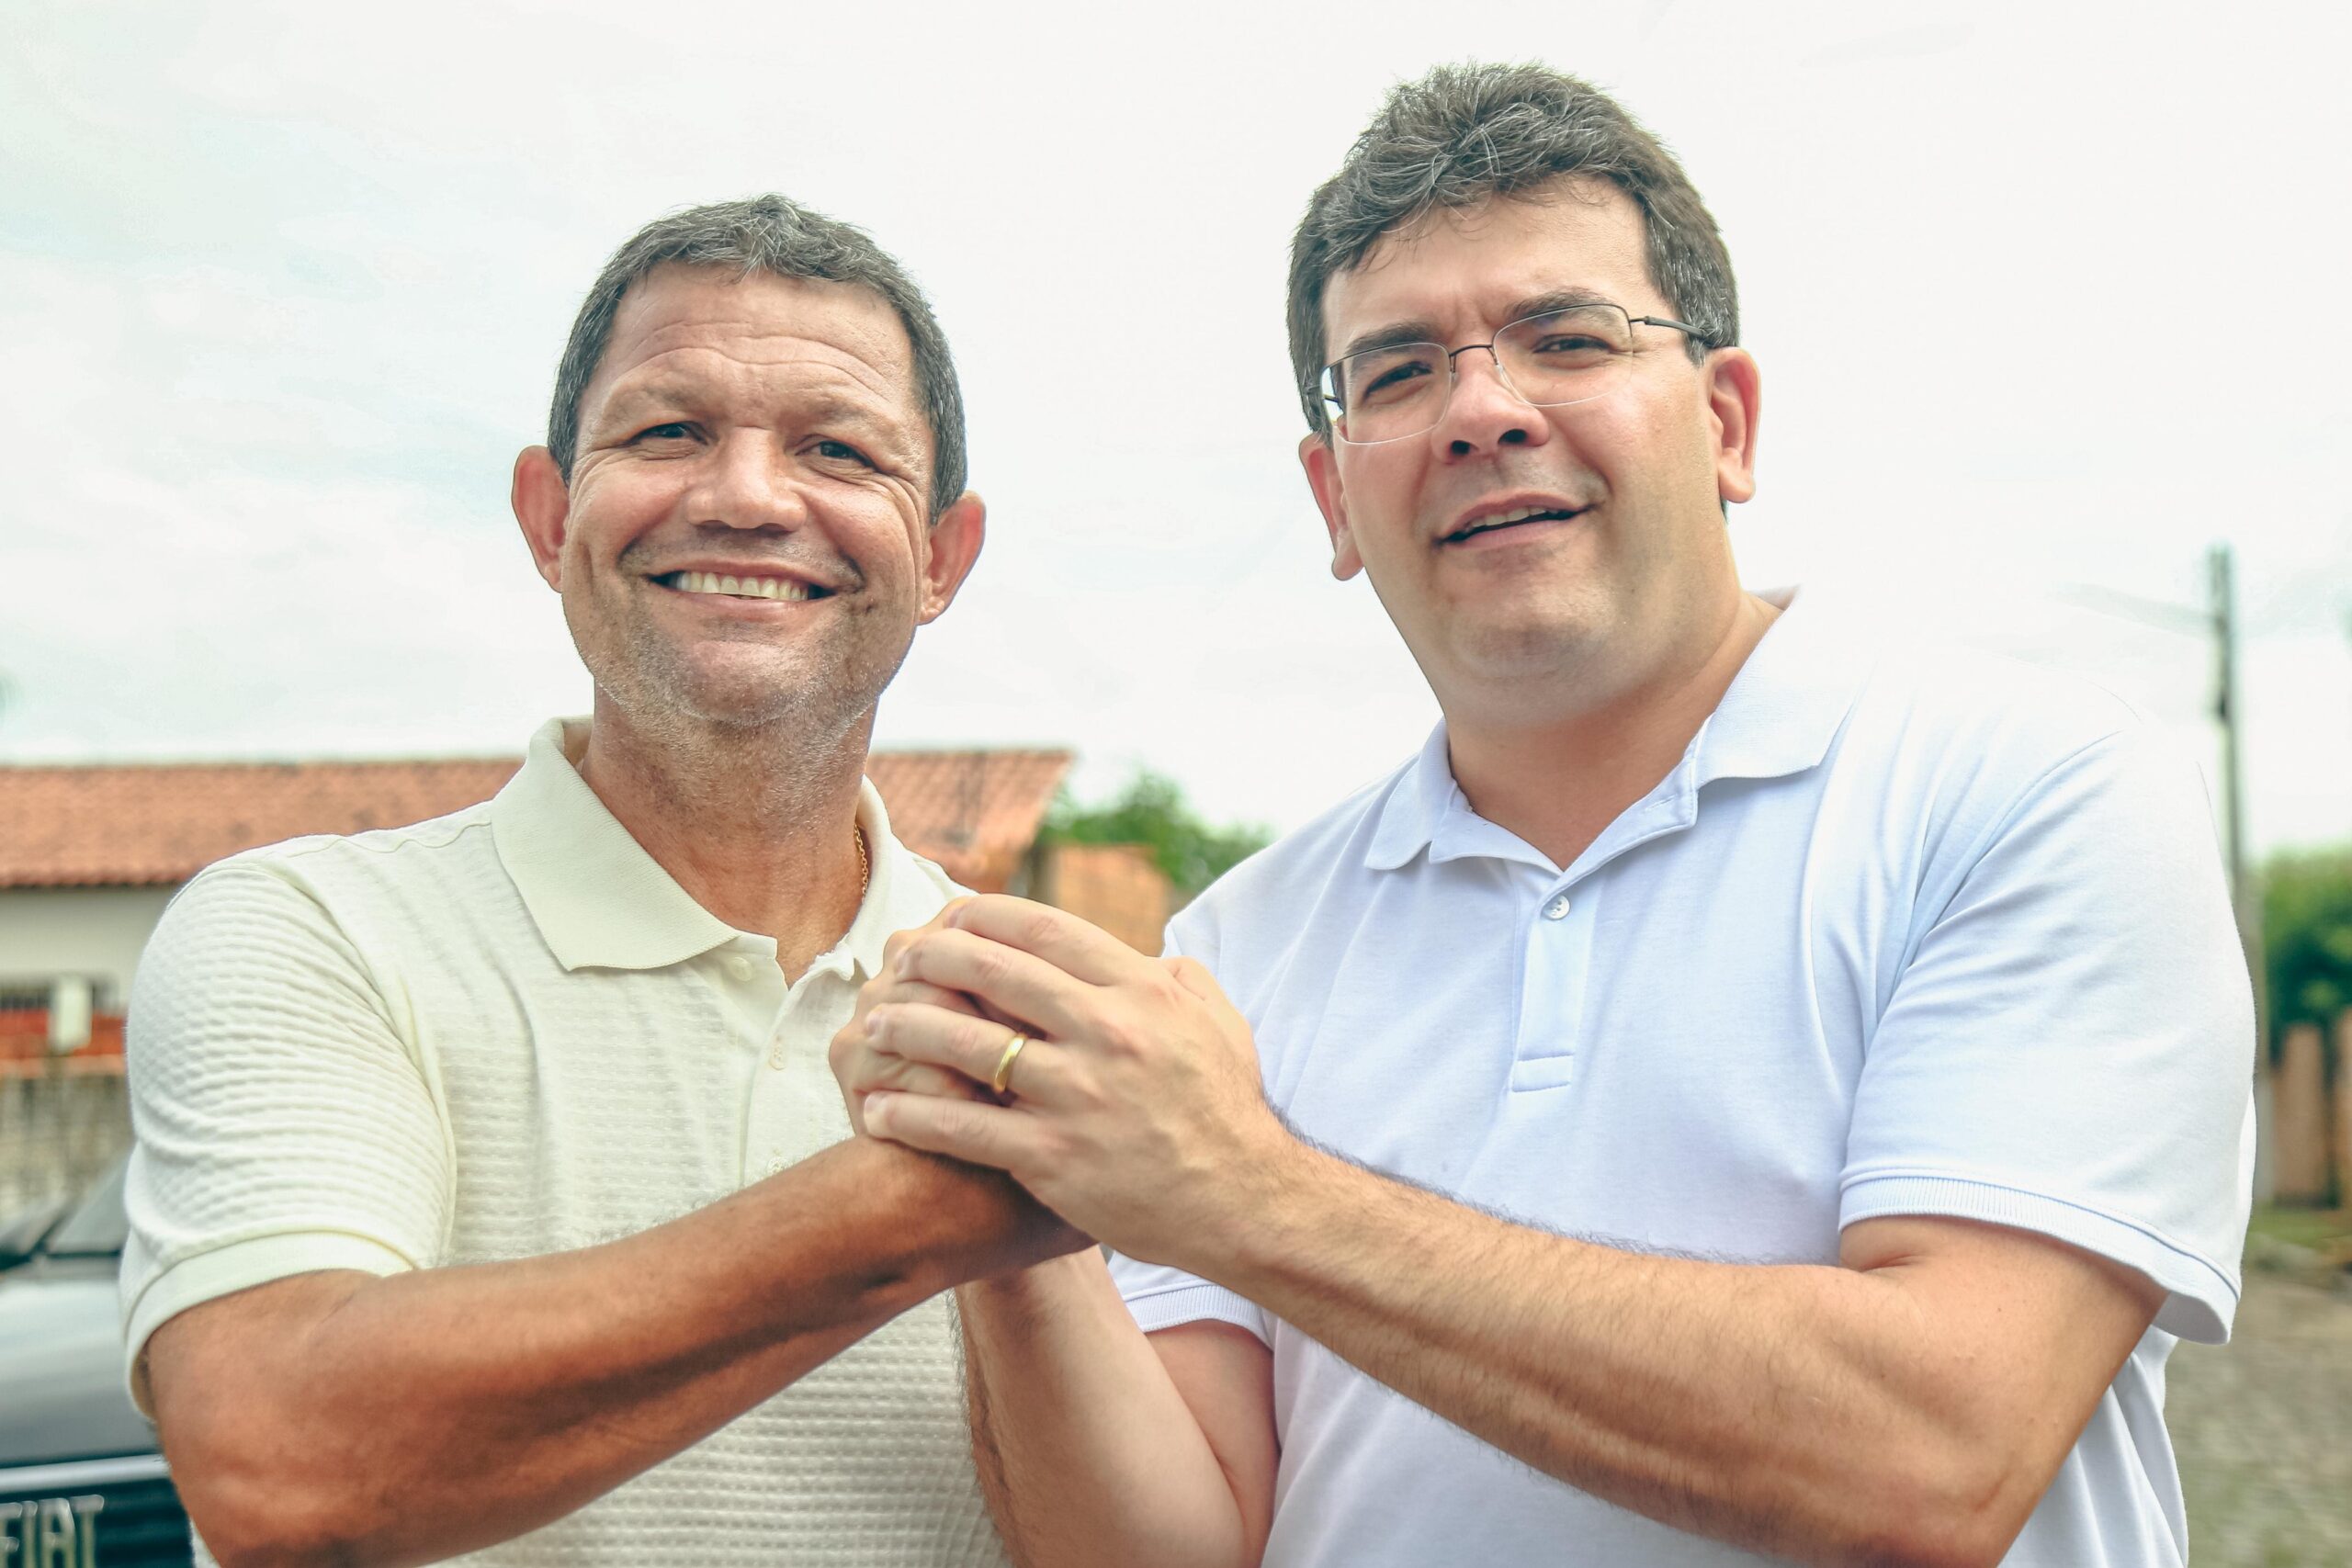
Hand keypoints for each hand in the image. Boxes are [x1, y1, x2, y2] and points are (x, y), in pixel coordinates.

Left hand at [857, 895, 1294, 1269]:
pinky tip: (878, 1109)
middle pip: (996, 973)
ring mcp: (1076, 1095)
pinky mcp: (1052, 1156)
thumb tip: (1149, 953)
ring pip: (966, 1045)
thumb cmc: (1228, 1112)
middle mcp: (1107, 1032)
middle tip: (904, 959)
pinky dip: (912, 1114)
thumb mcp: (1220, 1023)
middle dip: (935, 959)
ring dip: (907, 1029)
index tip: (954, 915)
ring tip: (873, 1027)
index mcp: (1143, 991)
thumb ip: (1180, 979)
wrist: (1245, 1203)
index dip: (988, 916)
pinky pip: (962, 1126)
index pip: (1047, 930)